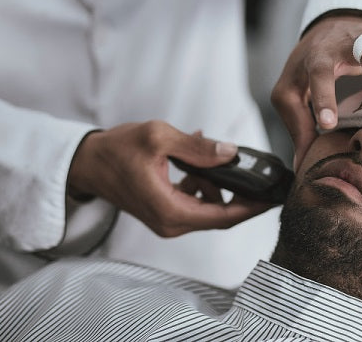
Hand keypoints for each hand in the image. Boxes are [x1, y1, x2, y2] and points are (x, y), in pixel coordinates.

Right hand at [67, 122, 272, 236]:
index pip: (223, 217)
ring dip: (216, 181)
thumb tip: (231, 152)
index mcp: (171, 211)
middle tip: (258, 173)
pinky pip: (195, 200)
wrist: (88, 163)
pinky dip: (201, 182)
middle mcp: (171, 223)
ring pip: (209, 205)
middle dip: (241, 193)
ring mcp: (168, 220)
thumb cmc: (116, 150)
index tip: (273, 197)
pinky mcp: (166, 212)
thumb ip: (198, 147)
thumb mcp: (159, 138)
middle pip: (220, 214)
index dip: (252, 208)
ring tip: (206, 153)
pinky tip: (194, 159)